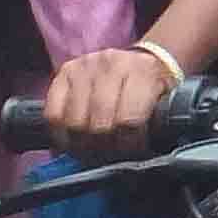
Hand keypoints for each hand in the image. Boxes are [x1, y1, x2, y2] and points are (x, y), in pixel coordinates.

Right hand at [36, 43, 180, 159]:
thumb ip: (155, 125)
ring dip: (83, 144)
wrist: (144, 60)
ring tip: (92, 149)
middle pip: (99, 124)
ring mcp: (84, 66)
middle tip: (109, 154)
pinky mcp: (64, 71)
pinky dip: (60, 133)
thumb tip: (137, 158)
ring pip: (74, 122)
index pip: (128, 121)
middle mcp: (111, 65)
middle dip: (104, 148)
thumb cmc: (154, 87)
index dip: (128, 145)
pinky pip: (52, 112)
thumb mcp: (165, 102)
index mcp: (141, 73)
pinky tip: (72, 139)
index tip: (130, 152)